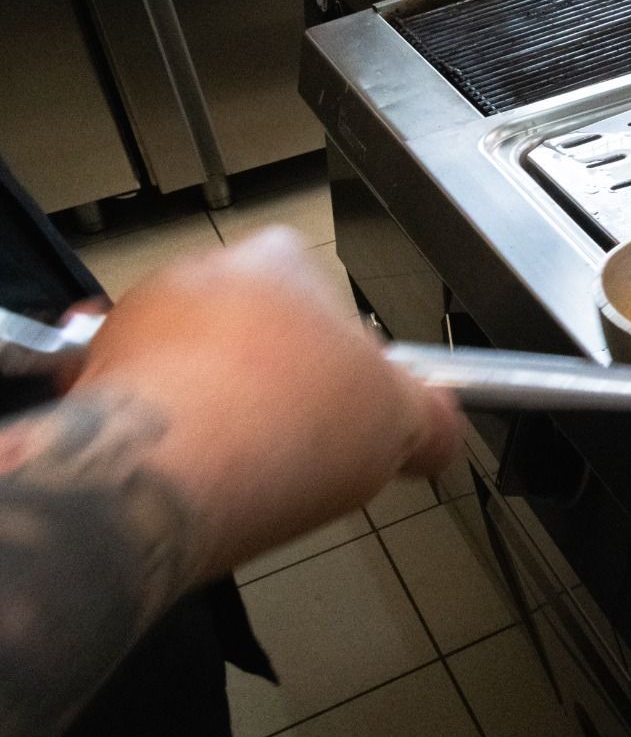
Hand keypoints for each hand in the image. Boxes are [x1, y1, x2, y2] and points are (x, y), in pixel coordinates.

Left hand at [72, 228, 460, 577]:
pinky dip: (151, 426)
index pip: (328, 306)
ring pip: (190, 365)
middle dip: (271, 384)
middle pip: (255, 333)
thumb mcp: (401, 422)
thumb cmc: (281, 425)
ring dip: (209, 404)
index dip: (344, 367)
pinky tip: (177, 470)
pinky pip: (126, 396)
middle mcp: (204, 272)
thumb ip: (432, 418)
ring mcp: (135, 319)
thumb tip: (441, 431)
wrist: (166, 475)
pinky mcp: (82, 371)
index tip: (346, 413)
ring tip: (234, 467)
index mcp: (283, 261)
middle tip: (295, 444)